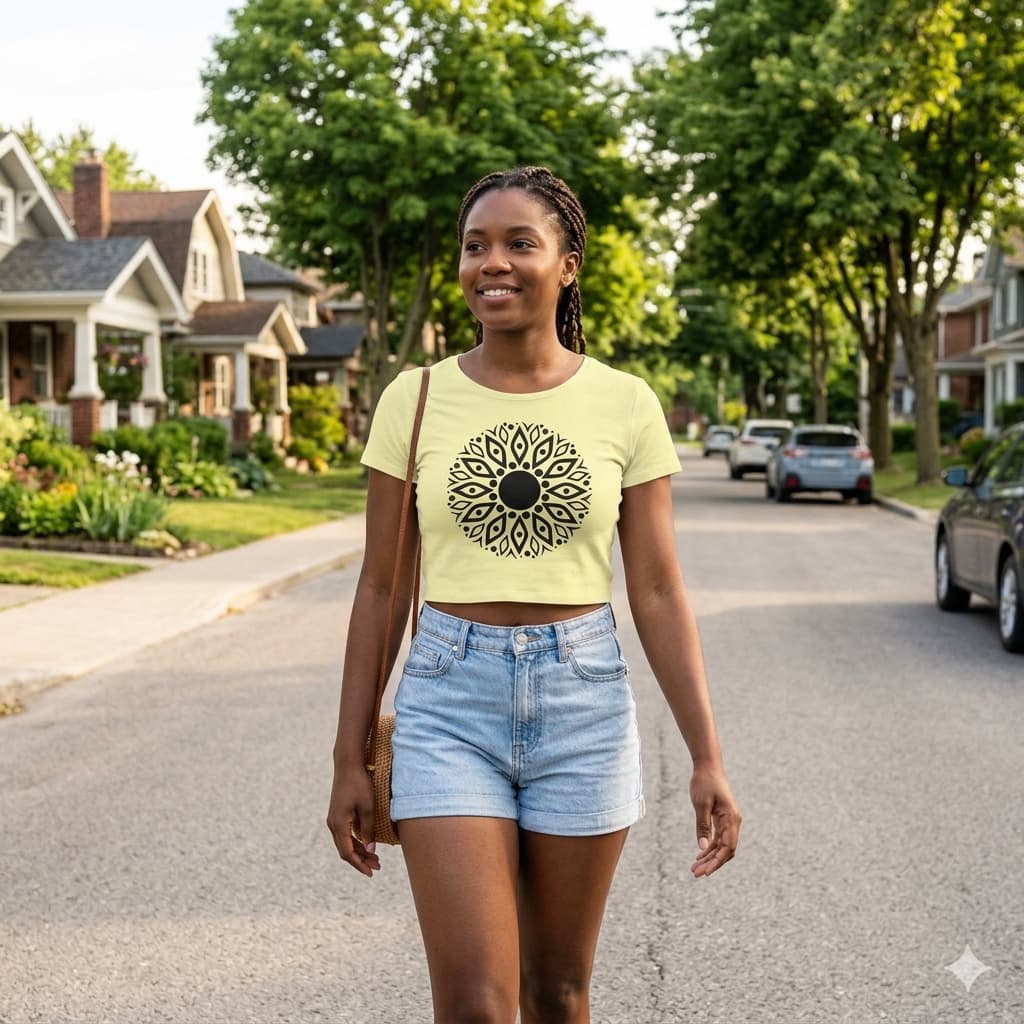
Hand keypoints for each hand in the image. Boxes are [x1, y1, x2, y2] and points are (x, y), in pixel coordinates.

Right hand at [326, 762, 381, 876]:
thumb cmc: (359, 784)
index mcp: (339, 824)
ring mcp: (334, 819)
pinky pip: (345, 834)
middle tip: (378, 866)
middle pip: (345, 850)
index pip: (347, 853)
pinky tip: (367, 844)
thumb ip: (369, 829)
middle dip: (361, 860)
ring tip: (375, 858)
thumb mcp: (368, 807)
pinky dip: (356, 842)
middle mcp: (333, 824)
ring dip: (359, 851)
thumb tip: (371, 849)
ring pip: (345, 843)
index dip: (359, 864)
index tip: (371, 873)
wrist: (348, 765)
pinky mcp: (338, 814)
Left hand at [689, 763, 740, 877]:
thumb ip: (702, 826)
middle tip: (695, 873)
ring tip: (695, 868)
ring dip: (709, 857)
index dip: (717, 861)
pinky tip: (700, 855)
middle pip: (725, 850)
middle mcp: (733, 821)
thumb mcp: (701, 804)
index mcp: (731, 818)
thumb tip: (702, 847)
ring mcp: (728, 821)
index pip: (727, 847)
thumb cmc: (704, 782)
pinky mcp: (722, 819)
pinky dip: (709, 848)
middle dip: (711, 863)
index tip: (705, 871)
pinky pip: (718, 838)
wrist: (708, 766)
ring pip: (721, 846)